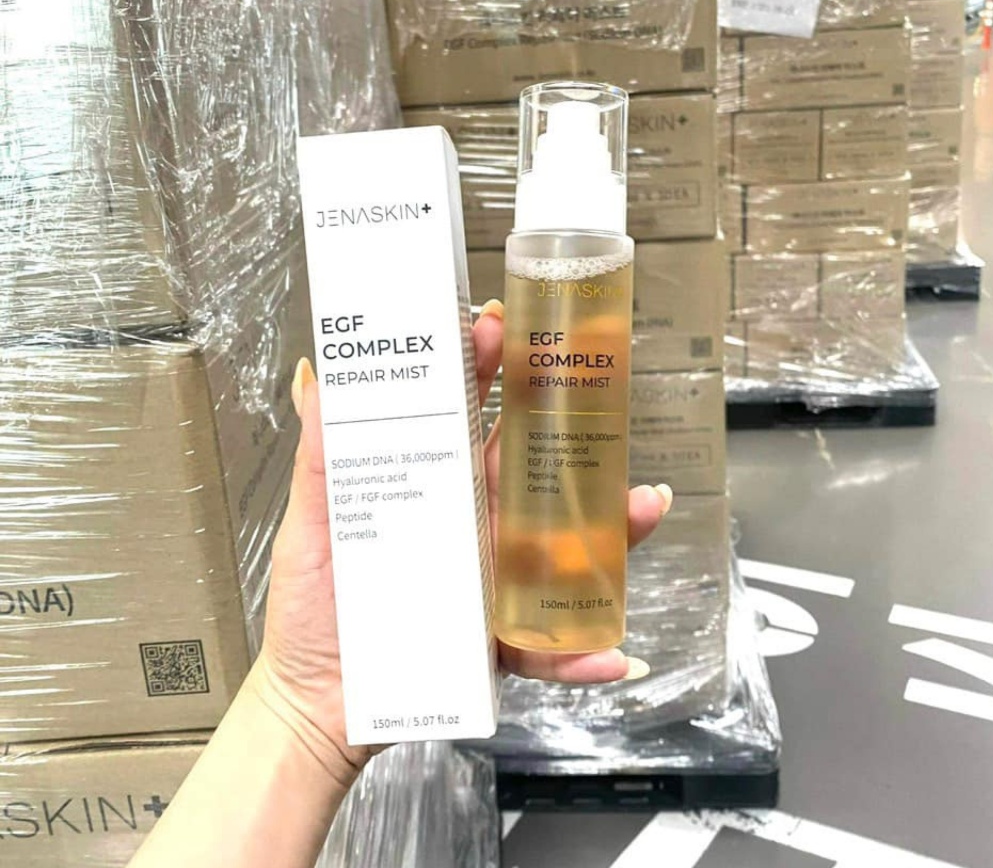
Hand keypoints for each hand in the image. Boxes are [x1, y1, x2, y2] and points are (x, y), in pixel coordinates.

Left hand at [254, 301, 671, 779]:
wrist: (320, 706)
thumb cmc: (315, 610)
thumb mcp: (314, 526)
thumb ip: (318, 457)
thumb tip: (313, 376)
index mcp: (435, 487)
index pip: (469, 413)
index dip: (486, 367)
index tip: (495, 325)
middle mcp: (476, 525)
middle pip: (532, 466)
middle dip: (569, 426)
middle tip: (598, 392)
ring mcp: (497, 580)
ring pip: (566, 545)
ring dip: (612, 528)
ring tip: (640, 508)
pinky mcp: (503, 642)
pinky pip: (553, 643)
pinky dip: (584, 651)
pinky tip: (611, 653)